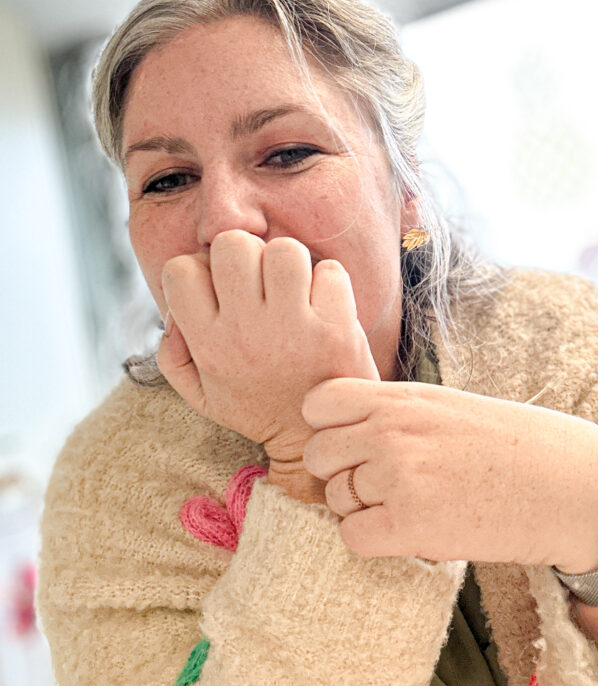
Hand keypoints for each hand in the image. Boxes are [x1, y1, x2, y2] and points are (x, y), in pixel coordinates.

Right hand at [157, 231, 378, 471]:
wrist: (317, 441)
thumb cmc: (258, 407)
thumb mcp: (201, 394)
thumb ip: (173, 352)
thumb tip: (174, 309)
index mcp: (209, 343)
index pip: (181, 269)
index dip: (199, 268)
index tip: (219, 288)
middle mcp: (247, 330)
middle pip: (234, 244)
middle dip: (246, 253)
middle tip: (260, 281)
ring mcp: (294, 327)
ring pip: (284, 249)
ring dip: (290, 263)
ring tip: (294, 290)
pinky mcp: (336, 327)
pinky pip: (329, 270)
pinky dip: (329, 281)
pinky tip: (324, 304)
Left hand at [302, 379, 597, 567]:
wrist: (567, 485)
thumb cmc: (512, 444)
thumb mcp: (446, 406)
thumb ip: (394, 413)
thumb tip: (346, 435)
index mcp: (400, 397)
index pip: (317, 403)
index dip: (329, 426)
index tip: (354, 442)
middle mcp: (390, 432)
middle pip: (317, 455)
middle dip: (340, 472)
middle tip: (381, 483)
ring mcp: (398, 478)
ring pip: (334, 499)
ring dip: (360, 508)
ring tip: (408, 506)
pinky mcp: (410, 526)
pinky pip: (352, 536)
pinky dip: (372, 540)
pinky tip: (408, 532)